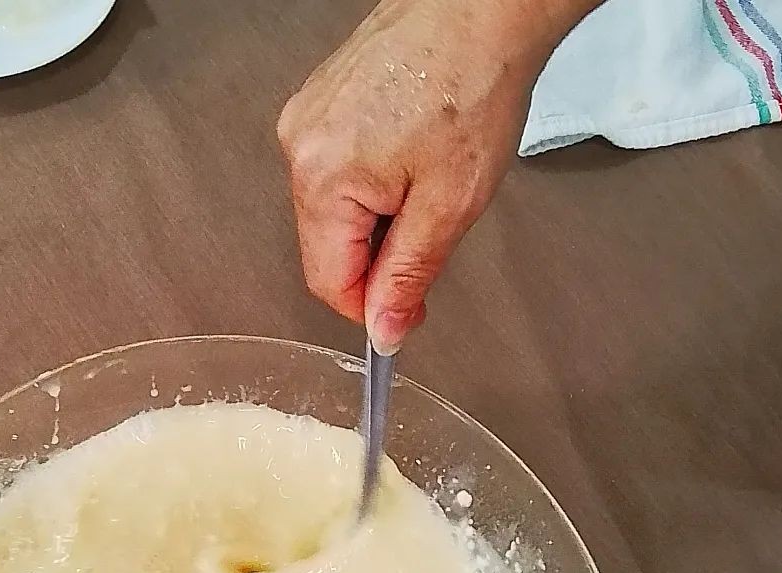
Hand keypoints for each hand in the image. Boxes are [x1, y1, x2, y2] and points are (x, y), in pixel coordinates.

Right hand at [277, 0, 592, 353]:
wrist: (482, 5)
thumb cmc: (473, 82)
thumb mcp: (448, 206)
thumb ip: (408, 278)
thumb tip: (383, 330)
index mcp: (322, 178)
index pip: (328, 282)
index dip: (371, 307)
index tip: (408, 309)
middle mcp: (299, 148)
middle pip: (327, 247)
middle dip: (378, 257)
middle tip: (432, 228)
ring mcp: (305, 121)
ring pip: (333, 213)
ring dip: (377, 220)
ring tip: (425, 177)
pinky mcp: (319, 105)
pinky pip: (335, 173)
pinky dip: (372, 183)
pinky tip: (409, 155)